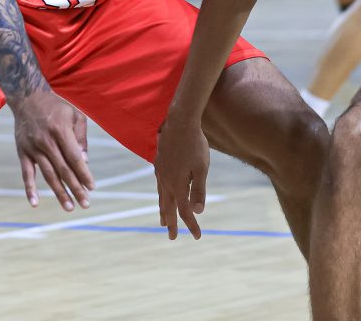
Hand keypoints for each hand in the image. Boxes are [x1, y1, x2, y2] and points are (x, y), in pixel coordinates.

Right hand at [11, 91, 93, 210]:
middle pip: (63, 170)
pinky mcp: (23, 152)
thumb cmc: (57, 105)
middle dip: (75, 188)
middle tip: (85, 204)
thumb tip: (85, 162)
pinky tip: (35, 203)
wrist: (28, 97)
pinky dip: (30, 189)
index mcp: (60, 131)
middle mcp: (46, 142)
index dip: (83, 174)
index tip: (92, 187)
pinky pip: (26, 174)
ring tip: (69, 207)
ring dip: (59, 192)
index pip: (74, 158)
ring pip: (48, 175)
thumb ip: (81, 137)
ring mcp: (33, 148)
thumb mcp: (75, 115)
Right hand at [155, 113, 209, 239]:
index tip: (197, 236)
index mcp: (178, 185)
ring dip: (164, 212)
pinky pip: (159, 187)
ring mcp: (161, 173)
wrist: (180, 123)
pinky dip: (161, 197)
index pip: (185, 211)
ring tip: (163, 222)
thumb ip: (198, 190)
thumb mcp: (202, 168)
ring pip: (162, 198)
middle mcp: (166, 182)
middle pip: (169, 208)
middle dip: (172, 223)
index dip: (191, 225)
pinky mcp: (159, 165)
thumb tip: (198, 212)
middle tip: (172, 238)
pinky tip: (163, 196)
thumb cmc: (195, 145)